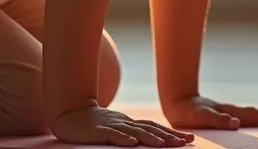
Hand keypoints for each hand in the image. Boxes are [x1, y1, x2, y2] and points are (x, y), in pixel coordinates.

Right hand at [50, 103, 195, 146]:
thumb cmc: (93, 124)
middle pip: (150, 129)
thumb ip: (131, 133)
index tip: (189, 139)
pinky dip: (123, 138)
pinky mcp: (99, 131)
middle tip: (185, 142)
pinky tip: (132, 143)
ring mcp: (112, 125)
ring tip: (164, 145)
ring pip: (134, 132)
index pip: (154, 128)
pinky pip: (112, 134)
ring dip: (150, 138)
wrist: (68, 114)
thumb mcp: (116, 129)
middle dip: (168, 136)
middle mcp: (124, 123)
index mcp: (129, 123)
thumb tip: (147, 142)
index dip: (171, 133)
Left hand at [162, 95, 257, 129]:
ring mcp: (229, 111)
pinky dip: (257, 118)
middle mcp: (232, 111)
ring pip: (253, 114)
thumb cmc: (186, 112)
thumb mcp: (200, 118)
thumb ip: (218, 119)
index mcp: (230, 112)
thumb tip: (237, 123)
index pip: (255, 116)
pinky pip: (246, 116)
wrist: (175, 99)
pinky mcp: (224, 114)